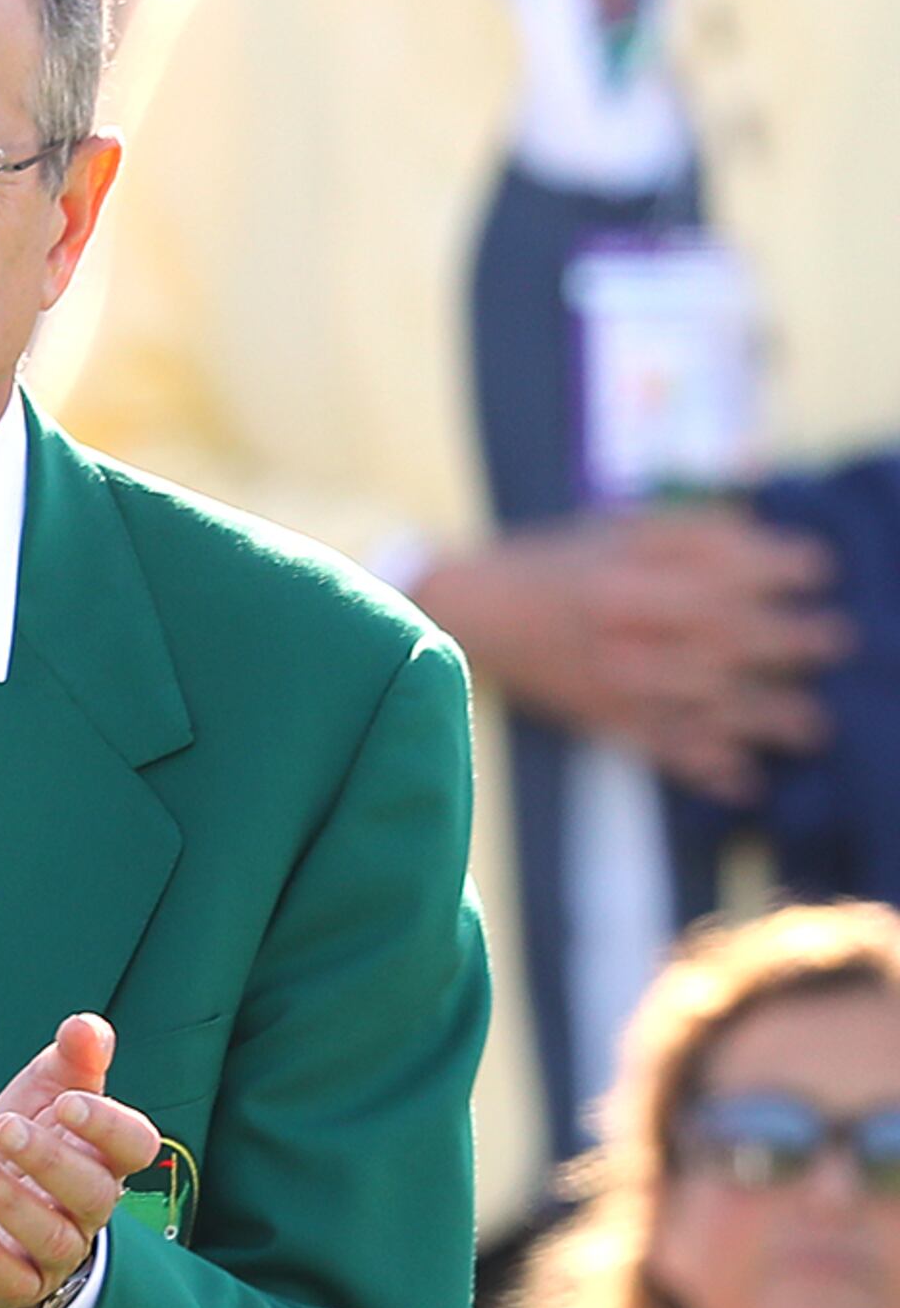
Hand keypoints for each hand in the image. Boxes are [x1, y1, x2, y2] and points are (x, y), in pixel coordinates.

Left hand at [0, 1013, 158, 1307]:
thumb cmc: (21, 1151)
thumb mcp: (41, 1096)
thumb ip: (70, 1062)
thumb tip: (87, 1026)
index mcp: (102, 1158)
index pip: (137, 1147)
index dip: (109, 1126)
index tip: (67, 1102)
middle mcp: (88, 1209)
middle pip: (95, 1193)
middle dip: (51, 1160)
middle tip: (3, 1128)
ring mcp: (56, 1251)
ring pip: (54, 1236)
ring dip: (12, 1200)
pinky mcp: (17, 1283)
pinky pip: (13, 1279)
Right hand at [412, 506, 846, 801]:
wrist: (468, 611)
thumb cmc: (552, 559)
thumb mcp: (618, 526)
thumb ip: (690, 533)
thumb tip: (769, 543)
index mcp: (623, 580)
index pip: (715, 576)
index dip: (774, 572)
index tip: (821, 570)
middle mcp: (619, 637)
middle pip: (718, 643)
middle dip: (785, 644)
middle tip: (838, 641)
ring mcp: (609, 684)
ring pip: (696, 706)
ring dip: (762, 719)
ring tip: (814, 727)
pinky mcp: (597, 718)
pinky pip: (655, 749)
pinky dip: (701, 769)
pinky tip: (745, 781)